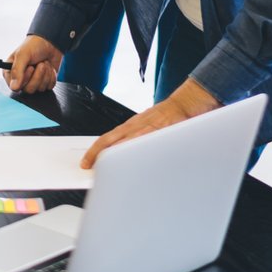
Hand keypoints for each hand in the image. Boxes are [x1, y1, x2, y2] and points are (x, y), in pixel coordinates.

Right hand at [5, 35, 63, 93]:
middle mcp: (21, 78)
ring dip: (45, 74)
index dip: (24, 79)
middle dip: (37, 76)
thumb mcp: (23, 55)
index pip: (14, 87)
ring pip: (39, 89)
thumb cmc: (34, 45)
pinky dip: (51, 76)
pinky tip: (49, 68)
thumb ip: (17, 71)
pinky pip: (48, 86)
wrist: (51, 42)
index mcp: (11, 72)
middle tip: (40, 64)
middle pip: (28, 90)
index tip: (30, 68)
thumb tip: (14, 87)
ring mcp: (33, 81)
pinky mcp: (44, 82)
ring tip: (44, 63)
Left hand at [79, 79, 220, 169]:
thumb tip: (124, 155)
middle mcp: (135, 126)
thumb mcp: (147, 126)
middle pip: (110, 139)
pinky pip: (146, 142)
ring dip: (113, 154)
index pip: (108, 138)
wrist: (184, 103)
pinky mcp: (160, 131)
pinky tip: (131, 160)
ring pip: (125, 142)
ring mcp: (147, 128)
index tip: (87, 161)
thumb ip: (136, 139)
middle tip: (87, 165)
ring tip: (103, 167)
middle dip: (97, 153)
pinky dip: (137, 151)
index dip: (95, 150)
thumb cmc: (166, 117)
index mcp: (131, 126)